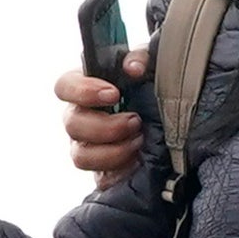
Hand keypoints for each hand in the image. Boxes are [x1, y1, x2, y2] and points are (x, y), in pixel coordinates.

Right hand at [62, 45, 153, 187]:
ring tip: (138, 142)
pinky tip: (138, 162)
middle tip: (135, 121)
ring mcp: (87, 147)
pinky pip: (100, 178)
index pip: (64, 87)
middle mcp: (81, 119)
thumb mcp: (152, 68)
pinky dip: (120, 172)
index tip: (114, 93)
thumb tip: (133, 67)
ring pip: (81, 156)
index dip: (83, 91)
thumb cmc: (153, 90)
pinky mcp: (102, 172)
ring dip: (113, 150)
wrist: (174, 124)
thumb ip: (142, 59)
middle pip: (72, 124)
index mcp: (85, 90)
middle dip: (106, 125)